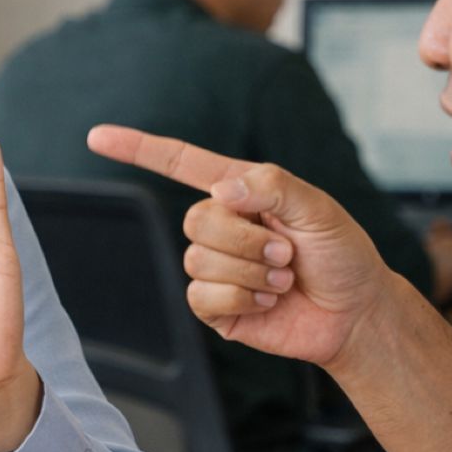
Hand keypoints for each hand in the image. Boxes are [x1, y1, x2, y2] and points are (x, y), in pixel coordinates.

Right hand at [87, 125, 394, 367]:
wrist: (355, 314)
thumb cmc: (342, 255)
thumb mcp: (318, 208)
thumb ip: (272, 186)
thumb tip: (220, 192)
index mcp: (240, 192)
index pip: (180, 163)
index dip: (138, 148)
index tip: (96, 137)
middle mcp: (222, 226)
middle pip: (195, 221)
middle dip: (246, 240)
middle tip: (287, 254)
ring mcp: (216, 268)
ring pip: (199, 260)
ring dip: (250, 272)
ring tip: (284, 279)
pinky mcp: (216, 308)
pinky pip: (201, 297)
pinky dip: (240, 298)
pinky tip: (267, 302)